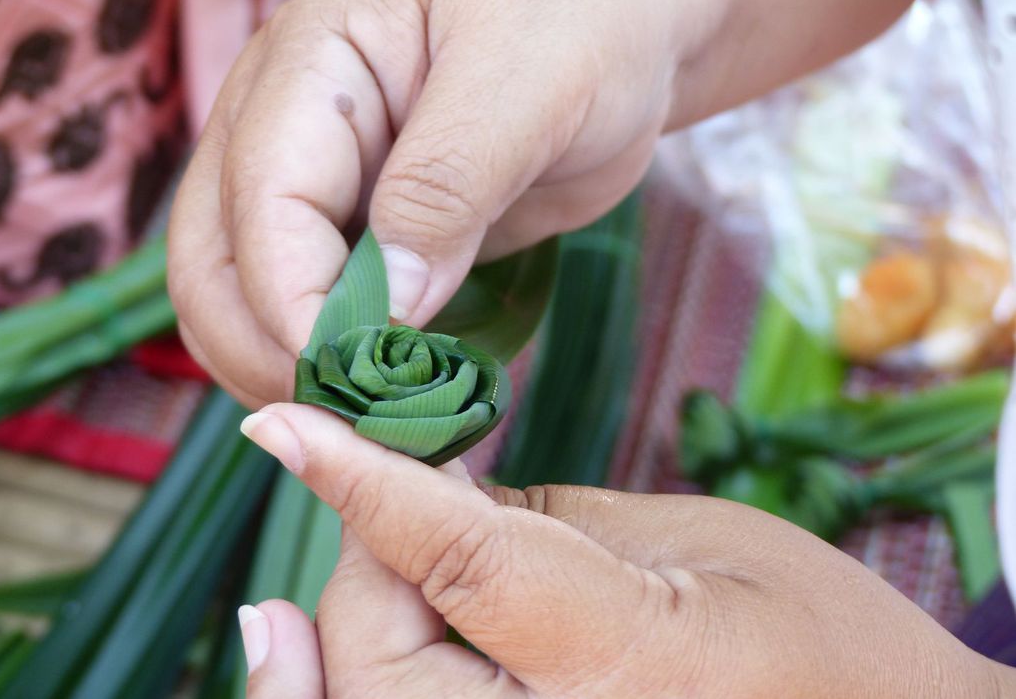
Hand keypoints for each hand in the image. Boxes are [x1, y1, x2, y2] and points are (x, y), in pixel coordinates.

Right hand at [168, 0, 712, 407]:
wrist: (621, 25)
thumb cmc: (580, 18)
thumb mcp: (526, 84)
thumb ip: (447, 188)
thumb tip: (388, 310)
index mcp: (310, 66)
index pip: (260, 202)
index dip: (294, 302)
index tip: (356, 373)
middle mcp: (288, 128)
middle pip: (216, 265)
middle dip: (269, 351)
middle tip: (355, 417)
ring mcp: (321, 187)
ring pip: (247, 301)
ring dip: (291, 370)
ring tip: (372, 417)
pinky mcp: (363, 235)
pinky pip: (319, 313)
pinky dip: (339, 365)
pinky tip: (388, 396)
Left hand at [236, 403, 1012, 697]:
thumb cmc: (816, 629)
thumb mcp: (688, 540)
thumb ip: (535, 525)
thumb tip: (413, 498)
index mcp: (638, 666)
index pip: (462, 561)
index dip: (362, 484)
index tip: (282, 426)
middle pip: (378, 661)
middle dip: (363, 569)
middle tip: (399, 501)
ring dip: (350, 633)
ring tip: (390, 561)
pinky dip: (361, 684)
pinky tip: (370, 636)